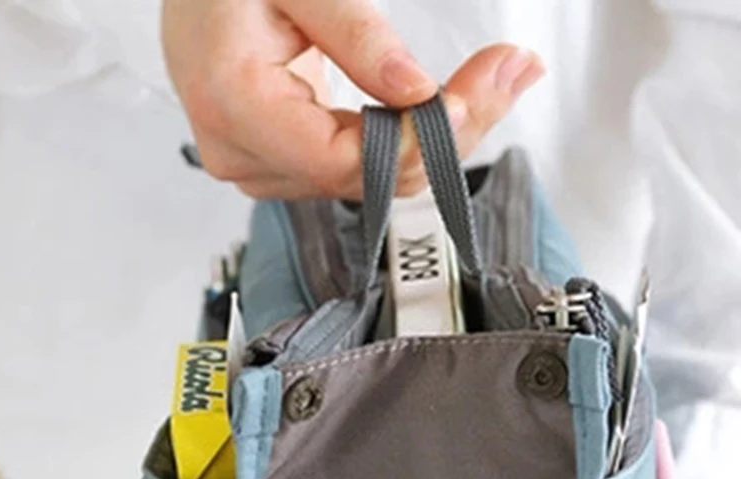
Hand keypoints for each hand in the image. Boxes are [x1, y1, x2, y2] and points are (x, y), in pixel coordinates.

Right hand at [162, 0, 544, 199]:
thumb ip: (356, 34)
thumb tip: (415, 90)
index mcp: (232, 104)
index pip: (338, 159)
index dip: (411, 141)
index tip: (467, 101)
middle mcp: (243, 153)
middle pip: (366, 177)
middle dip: (444, 134)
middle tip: (508, 74)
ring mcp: (263, 167)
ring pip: (372, 181)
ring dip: (435, 139)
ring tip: (491, 81)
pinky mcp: (285, 166)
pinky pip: (360, 170)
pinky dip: (409, 140)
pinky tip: (447, 108)